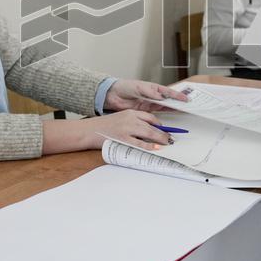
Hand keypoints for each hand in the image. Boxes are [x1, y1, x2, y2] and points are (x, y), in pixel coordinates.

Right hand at [42, 109, 171, 153]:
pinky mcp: (123, 138)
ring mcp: (127, 128)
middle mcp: (130, 118)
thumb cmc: (104, 126)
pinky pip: (139, 143)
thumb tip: (148, 131)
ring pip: (148, 133)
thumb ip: (133, 123)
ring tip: (167, 143)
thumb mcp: (120, 119)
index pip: (150, 116)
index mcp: (130, 112)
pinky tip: (156, 148)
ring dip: (160, 139)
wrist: (89, 130)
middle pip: (152, 125)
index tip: (165, 129)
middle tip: (171, 138)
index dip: (160, 124)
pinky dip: (149, 146)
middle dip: (163, 132)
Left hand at [104, 78, 187, 111]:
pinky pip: (156, 114)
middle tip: (188, 106)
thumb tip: (160, 96)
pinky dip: (162, 116)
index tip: (185, 99)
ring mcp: (149, 103)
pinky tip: (168, 118)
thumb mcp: (138, 87)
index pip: (168, 92)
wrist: (112, 95)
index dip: (177, 96)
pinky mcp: (144, 111)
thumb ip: (149, 92)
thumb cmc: (125, 87)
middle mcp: (153, 96)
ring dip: (172, 109)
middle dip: (178, 103)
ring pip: (164, 107)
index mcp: (153, 88)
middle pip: (168, 100)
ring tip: (182, 112)